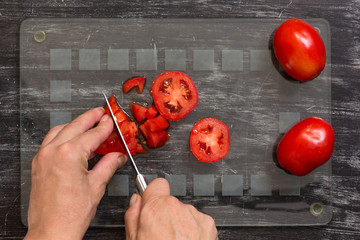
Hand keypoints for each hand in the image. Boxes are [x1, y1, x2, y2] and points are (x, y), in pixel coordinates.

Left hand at [24, 107, 127, 239]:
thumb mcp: (97, 186)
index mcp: (70, 154)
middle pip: (76, 125)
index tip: (112, 121)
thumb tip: (118, 156)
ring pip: (60, 130)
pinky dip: (62, 134)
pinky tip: (71, 137)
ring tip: (88, 123)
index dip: (105, 126)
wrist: (52, 230)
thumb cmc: (71, 213)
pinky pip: (50, 140)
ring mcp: (43, 156)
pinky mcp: (38, 163)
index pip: (93, 134)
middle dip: (91, 117)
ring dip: (75, 124)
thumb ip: (109, 165)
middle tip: (102, 113)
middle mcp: (53, 151)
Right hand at [125, 178, 217, 239]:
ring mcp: (194, 216)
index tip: (151, 202)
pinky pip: (197, 221)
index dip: (152, 194)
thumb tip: (135, 203)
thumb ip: (133, 216)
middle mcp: (176, 208)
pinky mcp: (208, 224)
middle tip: (161, 234)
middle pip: (169, 202)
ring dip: (180, 223)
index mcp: (156, 209)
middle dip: (165, 214)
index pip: (156, 184)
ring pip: (184, 212)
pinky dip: (194, 230)